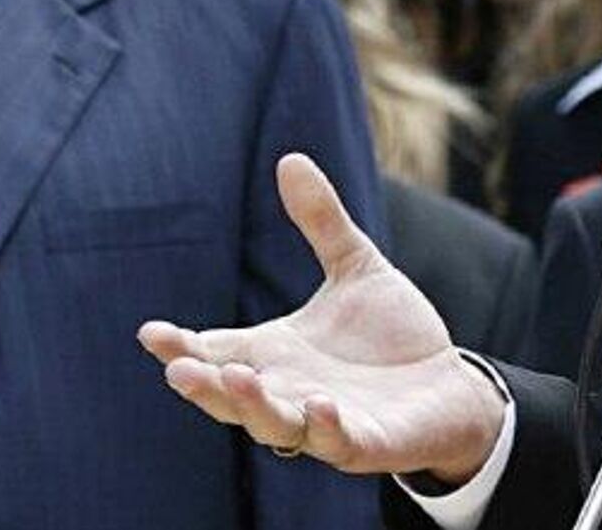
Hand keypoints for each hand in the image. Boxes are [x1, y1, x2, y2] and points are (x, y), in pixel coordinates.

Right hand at [138, 154, 506, 483]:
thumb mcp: (356, 267)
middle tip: (177, 368)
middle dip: (204, 385)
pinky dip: (325, 428)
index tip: (150, 332)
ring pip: (274, 425)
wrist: (451, 385)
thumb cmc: (393, 334)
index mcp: (275, 353)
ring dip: (252, 406)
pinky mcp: (366, 442)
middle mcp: (289, 391)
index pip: (215, 351)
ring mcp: (323, 422)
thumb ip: (321, 222)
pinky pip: (338, 442)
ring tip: (235, 379)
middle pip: (231, 396)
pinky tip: (319, 406)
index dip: (182, 346)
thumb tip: (290, 159)